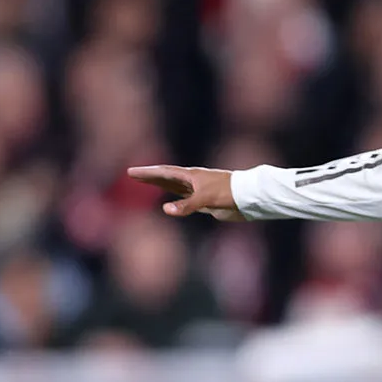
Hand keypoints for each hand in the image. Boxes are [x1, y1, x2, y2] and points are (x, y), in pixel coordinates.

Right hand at [127, 164, 245, 220]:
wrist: (248, 198)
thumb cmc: (228, 193)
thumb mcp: (206, 198)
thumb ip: (186, 205)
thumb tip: (166, 210)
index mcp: (191, 176)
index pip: (164, 172)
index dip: (148, 173)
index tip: (132, 171)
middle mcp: (193, 181)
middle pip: (166, 178)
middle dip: (150, 177)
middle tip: (133, 175)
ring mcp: (199, 191)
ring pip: (175, 188)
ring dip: (160, 186)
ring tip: (146, 183)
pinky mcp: (206, 202)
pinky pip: (184, 199)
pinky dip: (174, 200)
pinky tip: (170, 203)